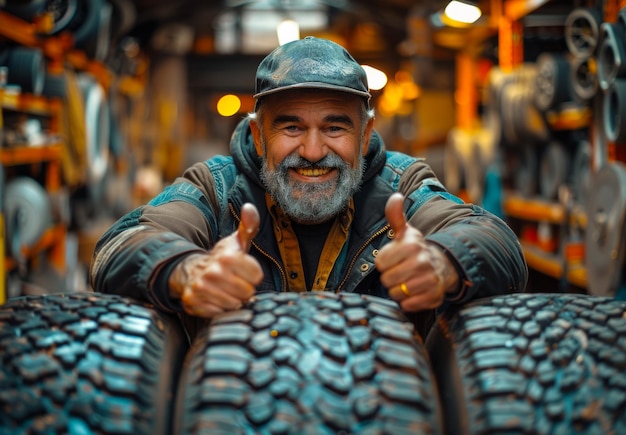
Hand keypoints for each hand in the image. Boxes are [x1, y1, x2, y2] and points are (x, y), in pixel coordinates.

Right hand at [169, 203, 263, 316]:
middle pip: (247, 293)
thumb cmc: (221, 258)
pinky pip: (219, 313)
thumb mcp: (236, 242)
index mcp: (228, 257)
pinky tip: (216, 298)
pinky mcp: (193, 303)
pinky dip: (220, 309)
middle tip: (235, 282)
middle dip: (244, 289)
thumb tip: (249, 207)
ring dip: (233, 300)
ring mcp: (202, 288)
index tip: (244, 271)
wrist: (190, 271)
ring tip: (226, 290)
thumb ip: (248, 226)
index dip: (253, 275)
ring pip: (234, 305)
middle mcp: (213, 272)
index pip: (257, 277)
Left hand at [375, 193, 458, 310]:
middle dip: (390, 277)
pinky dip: (408, 301)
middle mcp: (422, 262)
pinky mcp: (433, 297)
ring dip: (398, 290)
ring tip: (407, 281)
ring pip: (396, 293)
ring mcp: (429, 280)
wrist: (443, 265)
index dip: (384, 262)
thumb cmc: (416, 250)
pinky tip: (414, 291)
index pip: (381, 263)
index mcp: (412, 245)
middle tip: (400, 271)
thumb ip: (395, 216)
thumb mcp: (405, 232)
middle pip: (387, 280)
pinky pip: (408, 305)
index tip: (393, 259)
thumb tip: (396, 197)